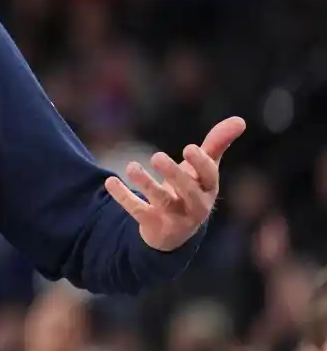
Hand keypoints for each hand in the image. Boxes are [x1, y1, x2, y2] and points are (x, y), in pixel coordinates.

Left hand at [104, 116, 245, 251]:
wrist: (176, 231)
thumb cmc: (193, 189)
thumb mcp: (205, 169)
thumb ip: (217, 143)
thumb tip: (240, 120)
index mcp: (208, 188)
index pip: (209, 176)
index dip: (201, 164)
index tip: (189, 148)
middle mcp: (194, 205)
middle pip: (187, 191)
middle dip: (174, 175)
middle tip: (157, 156)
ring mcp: (173, 216)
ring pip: (161, 201)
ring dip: (146, 184)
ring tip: (132, 167)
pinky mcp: (152, 224)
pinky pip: (137, 211)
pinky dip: (123, 197)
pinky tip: (110, 182)